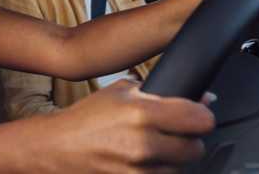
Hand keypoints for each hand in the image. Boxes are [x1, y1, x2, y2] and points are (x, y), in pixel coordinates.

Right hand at [31, 80, 214, 172]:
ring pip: (182, 168)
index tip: (196, 116)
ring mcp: (140, 171)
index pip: (201, 119)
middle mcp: (144, 143)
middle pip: (196, 147)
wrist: (56, 147)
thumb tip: (202, 98)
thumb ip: (161, 92)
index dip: (201, 116)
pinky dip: (158, 171)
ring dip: (172, 159)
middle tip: (170, 133)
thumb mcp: (120, 92)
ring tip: (150, 147)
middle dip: (187, 139)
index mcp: (142, 112)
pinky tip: (142, 162)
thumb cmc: (86, 118)